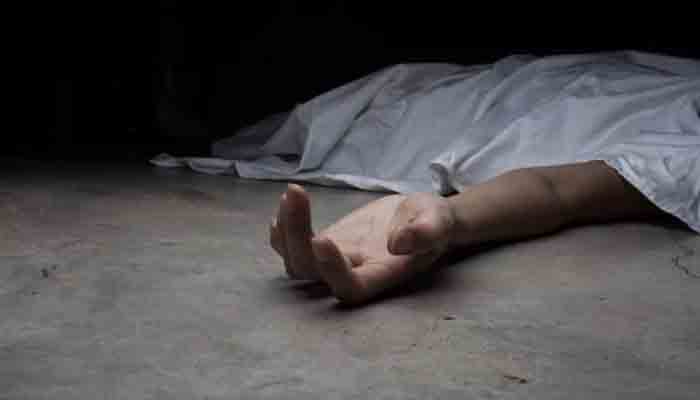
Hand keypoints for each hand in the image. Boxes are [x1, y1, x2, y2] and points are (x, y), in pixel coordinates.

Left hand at [269, 184, 455, 304]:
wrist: (419, 217)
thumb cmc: (433, 222)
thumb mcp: (438, 221)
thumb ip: (426, 232)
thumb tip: (400, 243)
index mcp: (382, 275)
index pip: (350, 288)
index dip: (332, 270)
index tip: (323, 238)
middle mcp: (353, 273)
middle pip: (310, 273)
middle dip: (296, 237)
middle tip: (297, 193)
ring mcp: (335, 260)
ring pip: (297, 262)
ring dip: (286, 231)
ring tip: (293, 193)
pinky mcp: (326, 243)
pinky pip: (294, 247)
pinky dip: (283, 230)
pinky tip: (286, 204)